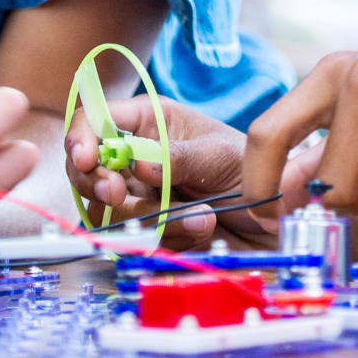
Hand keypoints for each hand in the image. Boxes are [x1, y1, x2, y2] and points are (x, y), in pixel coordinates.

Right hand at [65, 97, 320, 249]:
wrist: (275, 219)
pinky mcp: (149, 229)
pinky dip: (170, 238)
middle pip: (85, 168)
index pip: (96, 118)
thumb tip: (138, 163)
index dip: (82, 136)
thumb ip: (178, 158)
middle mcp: (136, 157)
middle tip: (118, 193)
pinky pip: (137, 239)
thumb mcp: (219, 155)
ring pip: (109, 210)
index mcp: (150, 121)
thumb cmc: (251, 170)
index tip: (85, 159)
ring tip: (204, 216)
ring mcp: (140, 195)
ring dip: (157, 217)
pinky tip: (203, 230)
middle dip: (97, 182)